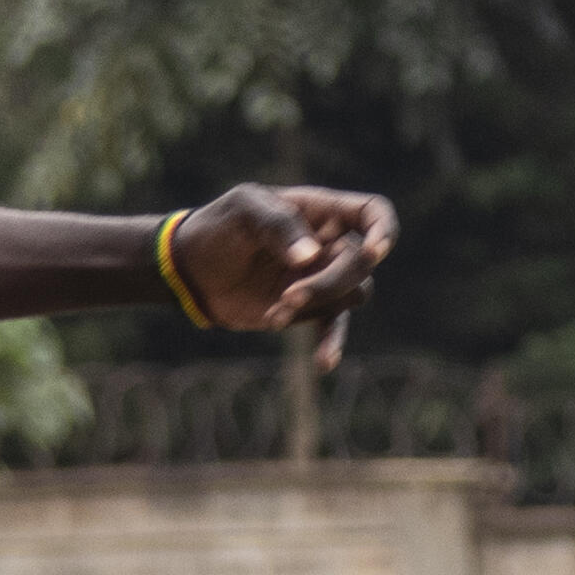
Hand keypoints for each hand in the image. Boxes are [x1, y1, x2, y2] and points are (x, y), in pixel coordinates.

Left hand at [170, 185, 394, 343]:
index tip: (373, 252)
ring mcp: (321, 278)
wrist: (191, 268)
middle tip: (288, 295)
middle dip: (329, 282)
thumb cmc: (218, 228)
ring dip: (319, 305)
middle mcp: (329, 244)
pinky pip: (334, 327)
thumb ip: (278, 225)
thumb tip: (312, 258)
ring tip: (275, 312)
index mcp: (321, 211)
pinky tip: (323, 364)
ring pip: (354, 295)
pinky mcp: (308, 310)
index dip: (383, 230)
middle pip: (361, 264)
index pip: (373, 213)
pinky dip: (331, 344)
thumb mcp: (242, 211)